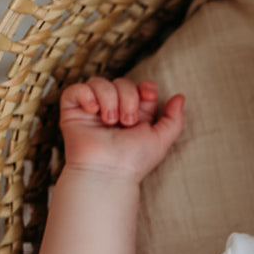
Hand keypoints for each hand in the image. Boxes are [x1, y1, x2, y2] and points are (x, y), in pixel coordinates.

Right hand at [59, 77, 185, 181]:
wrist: (108, 171)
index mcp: (134, 114)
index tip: (148, 95)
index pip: (140, 87)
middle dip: (128, 98)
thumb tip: (180, 97)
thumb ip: (174, 119)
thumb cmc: (133, 161)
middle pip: (122, 82)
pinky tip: (93, 110)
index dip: (145, 87)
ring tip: (110, 121)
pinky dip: (86, 95)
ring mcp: (92, 109)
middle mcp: (113, 109)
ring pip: (100, 82)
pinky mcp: (73, 111)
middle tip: (127, 122)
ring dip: (109, 99)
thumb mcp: (161, 140)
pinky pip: (76, 89)